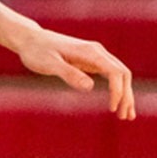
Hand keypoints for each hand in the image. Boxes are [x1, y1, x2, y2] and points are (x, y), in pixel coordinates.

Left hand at [14, 27, 135, 119]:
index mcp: (90, 52)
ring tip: (126, 116)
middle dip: (126, 95)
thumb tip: (90, 86)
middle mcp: (97, 52)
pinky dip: (117, 89)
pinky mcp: (91, 61)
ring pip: (119, 75)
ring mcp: (96, 56)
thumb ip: (69, 73)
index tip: (113, 108)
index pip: (115, 72)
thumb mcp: (49, 64)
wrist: (30, 39)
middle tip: (125, 117)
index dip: (118, 91)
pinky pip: (110, 75)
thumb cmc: (37, 52)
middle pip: (122, 74)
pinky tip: (117, 102)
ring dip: (125, 94)